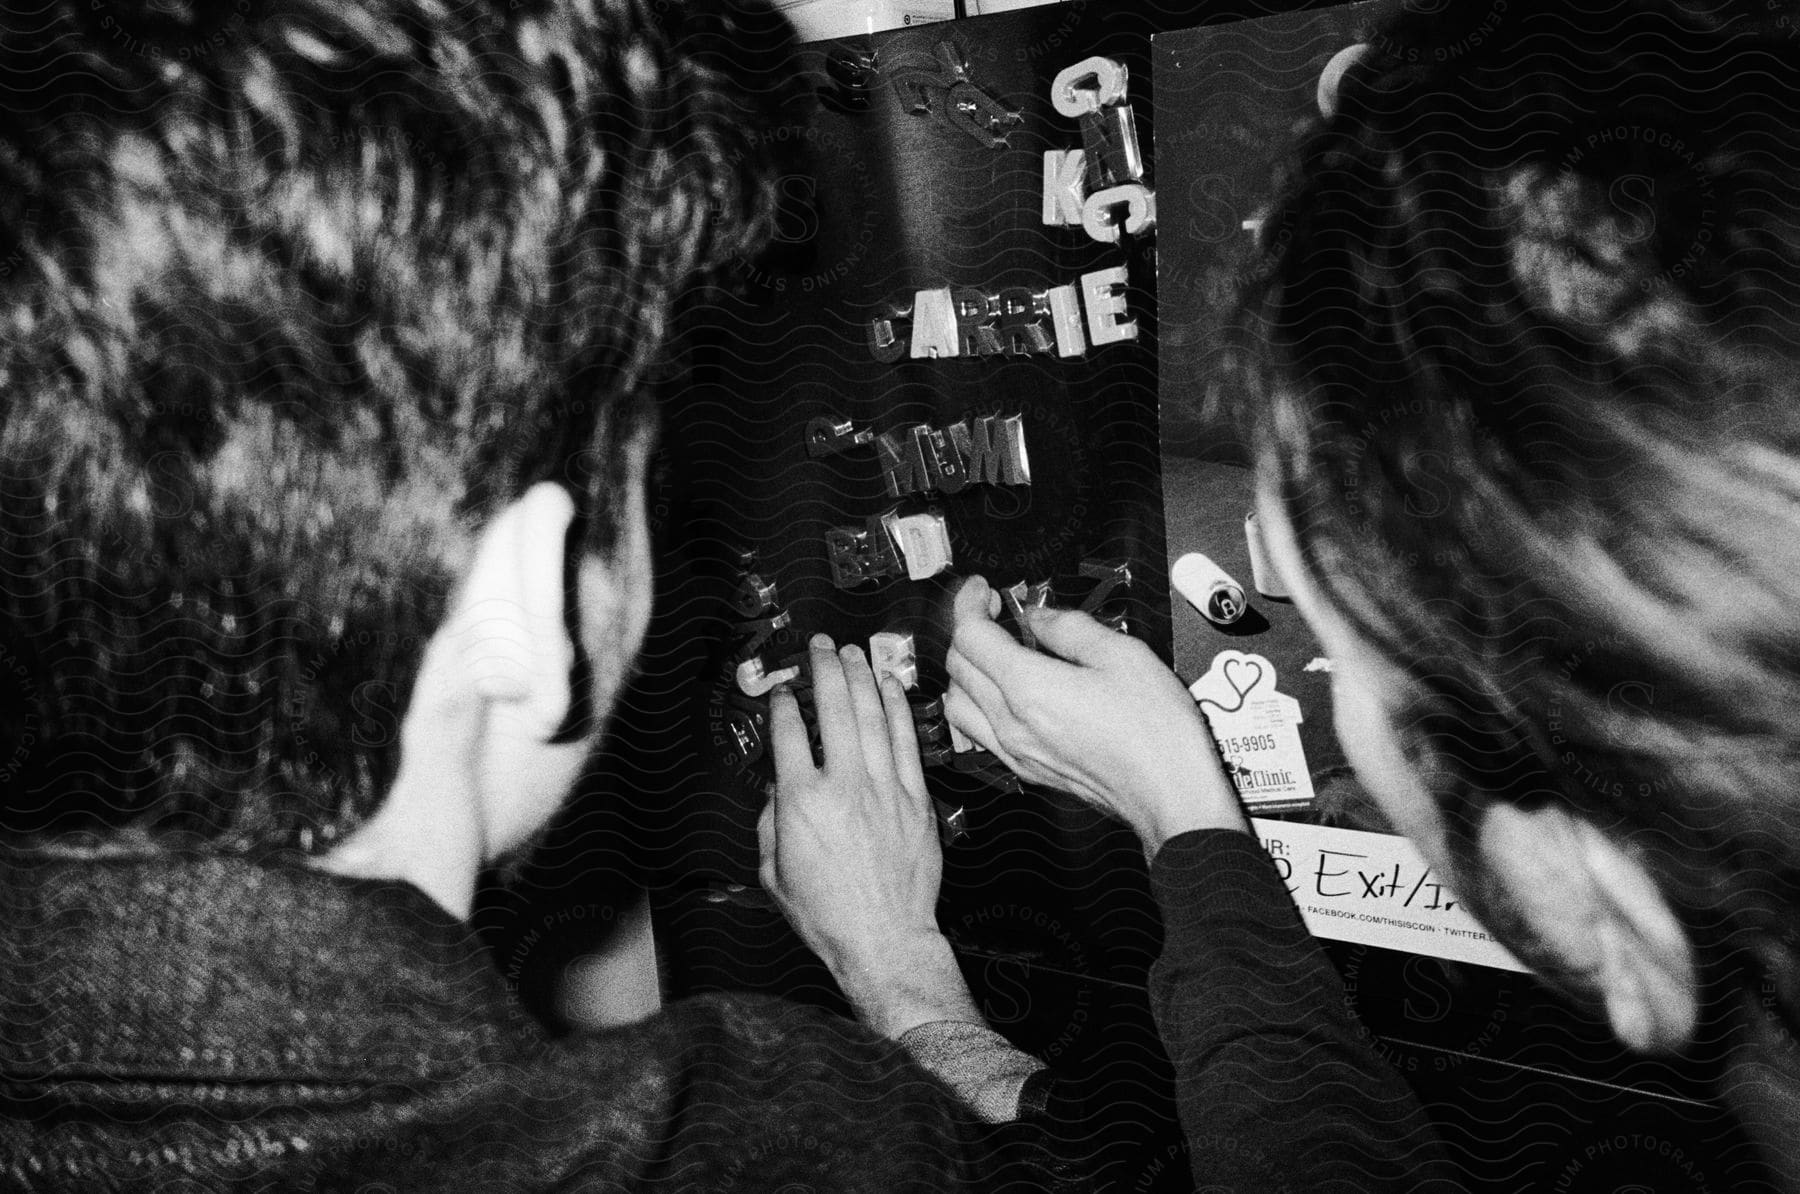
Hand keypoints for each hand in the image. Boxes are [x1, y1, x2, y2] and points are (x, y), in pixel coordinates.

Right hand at [758, 633, 982, 1038]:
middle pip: (833, 709)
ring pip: (872, 716)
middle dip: (824, 669)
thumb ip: (771, 823)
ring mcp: (884, 788)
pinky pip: (907, 741)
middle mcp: (843, 785)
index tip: (780, 691)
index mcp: (801, 802)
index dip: (781, 705)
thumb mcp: (774, 872)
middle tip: (820, 645)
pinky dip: (898, 708)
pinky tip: (890, 685)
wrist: (884, 940)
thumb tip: (780, 788)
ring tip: (852, 653)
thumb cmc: (826, 914)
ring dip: (860, 677)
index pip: (788, 735)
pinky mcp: (916, 798)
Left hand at [945, 576, 1247, 858]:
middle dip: (968, 630)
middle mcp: (1011, 723)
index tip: (982, 589)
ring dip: (966, 671)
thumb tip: (1038, 616)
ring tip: (994, 652)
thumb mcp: (1122, 655)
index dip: (969, 603)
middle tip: (994, 612)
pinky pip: (979, 733)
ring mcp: (1016, 751)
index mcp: (1029, 689)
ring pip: (958, 704)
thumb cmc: (1155, 731)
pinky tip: (1008, 693)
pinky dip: (979, 703)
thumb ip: (1071, 628)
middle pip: (958, 668)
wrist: (1170, 795)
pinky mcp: (1028, 770)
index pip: (970, 636)